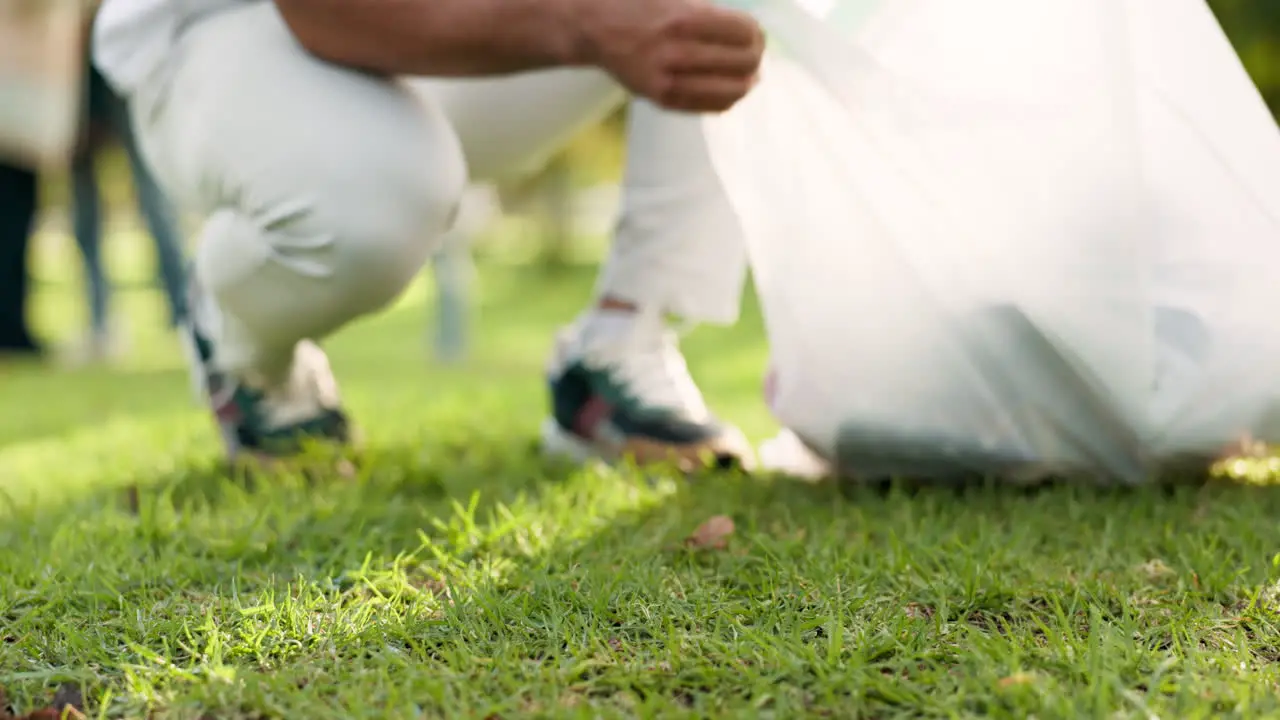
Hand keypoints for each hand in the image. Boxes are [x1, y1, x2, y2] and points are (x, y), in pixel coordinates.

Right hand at [574, 0, 764, 112]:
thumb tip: (752, 38)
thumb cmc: (639, 5)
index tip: (755, 36)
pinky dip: (727, 99)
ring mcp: (669, 79)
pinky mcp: (662, 99)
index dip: (757, 35)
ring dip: (745, 82)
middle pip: (743, 62)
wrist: (595, 28)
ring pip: (732, 90)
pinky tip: (729, 90)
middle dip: (755, 58)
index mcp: (685, 17)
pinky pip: (710, 106)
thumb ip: (712, 14)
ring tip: (746, 76)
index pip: (745, 32)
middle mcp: (678, 50)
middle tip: (753, 56)